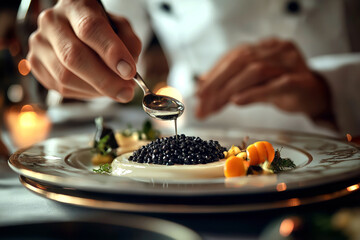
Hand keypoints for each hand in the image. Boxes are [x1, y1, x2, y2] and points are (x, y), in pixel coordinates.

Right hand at [27, 0, 141, 101]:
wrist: (75, 31)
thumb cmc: (101, 29)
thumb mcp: (121, 28)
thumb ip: (129, 45)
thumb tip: (127, 72)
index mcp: (75, 5)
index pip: (90, 28)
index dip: (111, 52)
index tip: (129, 72)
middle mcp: (52, 21)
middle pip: (74, 56)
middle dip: (105, 80)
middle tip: (126, 92)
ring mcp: (39, 43)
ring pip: (65, 76)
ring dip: (96, 90)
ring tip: (115, 90)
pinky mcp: (35, 64)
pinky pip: (61, 88)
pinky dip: (85, 93)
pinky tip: (97, 88)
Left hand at [196, 39, 330, 119]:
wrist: (315, 95)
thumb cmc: (282, 87)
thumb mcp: (254, 83)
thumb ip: (232, 83)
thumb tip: (201, 88)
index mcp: (264, 47)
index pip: (234, 57)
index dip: (214, 74)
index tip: (198, 92)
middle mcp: (276, 49)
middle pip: (241, 60)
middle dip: (217, 82)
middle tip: (201, 101)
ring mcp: (290, 63)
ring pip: (256, 71)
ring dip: (230, 89)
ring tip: (214, 106)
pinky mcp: (301, 81)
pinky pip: (276, 85)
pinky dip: (254, 93)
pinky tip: (237, 101)